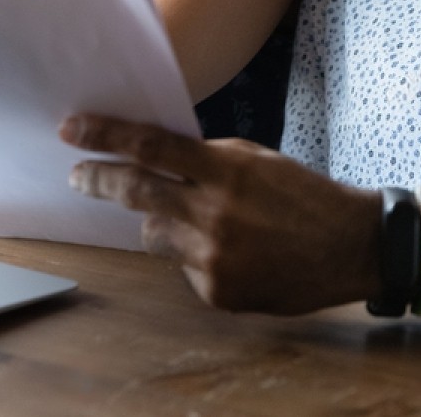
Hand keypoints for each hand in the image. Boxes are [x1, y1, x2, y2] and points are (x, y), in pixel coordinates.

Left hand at [61, 114, 377, 313]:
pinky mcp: (216, 290)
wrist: (349, 247)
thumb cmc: (304, 195)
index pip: (150, 147)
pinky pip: (184, 267)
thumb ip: (206, 159)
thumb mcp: (257, 160)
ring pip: (155, 234)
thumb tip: (154, 157)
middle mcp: (213, 215)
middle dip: (98, 180)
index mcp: (226, 171)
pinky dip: (197, 255)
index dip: (105, 136)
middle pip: (135, 192)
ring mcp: (212, 257)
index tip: (71, 129)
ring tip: (200, 219)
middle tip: (78, 176)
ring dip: (162, 221)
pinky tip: (236, 251)